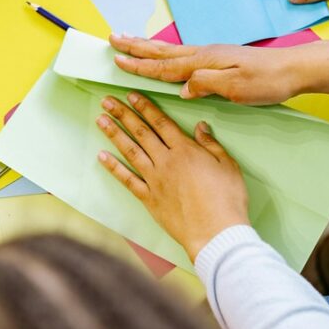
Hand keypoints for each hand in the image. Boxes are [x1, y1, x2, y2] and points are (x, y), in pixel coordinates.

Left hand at [96, 92, 248, 260]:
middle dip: (123, 114)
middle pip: (141, 132)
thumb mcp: (228, 165)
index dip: (145, 107)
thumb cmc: (227, 199)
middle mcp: (166, 161)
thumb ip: (211, 145)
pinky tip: (102, 157)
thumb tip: (201, 127)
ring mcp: (155, 180)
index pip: (161, 122)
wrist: (215, 232)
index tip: (132, 96)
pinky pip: (127, 180)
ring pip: (131, 151)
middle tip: (107, 101)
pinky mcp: (150, 199)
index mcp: (185, 150)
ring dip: (114, 134)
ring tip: (101, 120)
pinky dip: (114, 168)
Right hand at [111, 34, 328, 102]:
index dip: (140, 66)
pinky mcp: (220, 60)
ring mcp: (212, 56)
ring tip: (130, 42)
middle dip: (136, 48)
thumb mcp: (236, 87)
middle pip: (163, 52)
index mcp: (204, 62)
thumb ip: (206, 84)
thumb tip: (180, 88)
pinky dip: (167, 55)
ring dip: (148, 48)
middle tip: (113, 40)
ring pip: (172, 52)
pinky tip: (166, 57)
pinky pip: (184, 56)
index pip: (165, 66)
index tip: (117, 61)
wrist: (294, 70)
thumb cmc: (267, 81)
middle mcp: (205, 55)